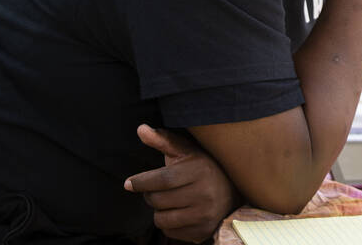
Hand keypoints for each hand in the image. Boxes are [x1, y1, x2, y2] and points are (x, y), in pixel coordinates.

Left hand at [124, 124, 238, 243]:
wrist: (233, 191)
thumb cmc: (202, 167)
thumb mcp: (186, 151)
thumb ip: (163, 140)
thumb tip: (140, 129)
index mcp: (199, 171)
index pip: (163, 180)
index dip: (142, 182)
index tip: (128, 183)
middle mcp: (204, 194)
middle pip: (158, 200)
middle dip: (149, 195)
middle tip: (156, 189)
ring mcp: (204, 215)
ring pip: (161, 219)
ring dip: (158, 210)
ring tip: (169, 200)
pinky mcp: (202, 232)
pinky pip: (169, 232)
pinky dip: (168, 224)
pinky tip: (178, 212)